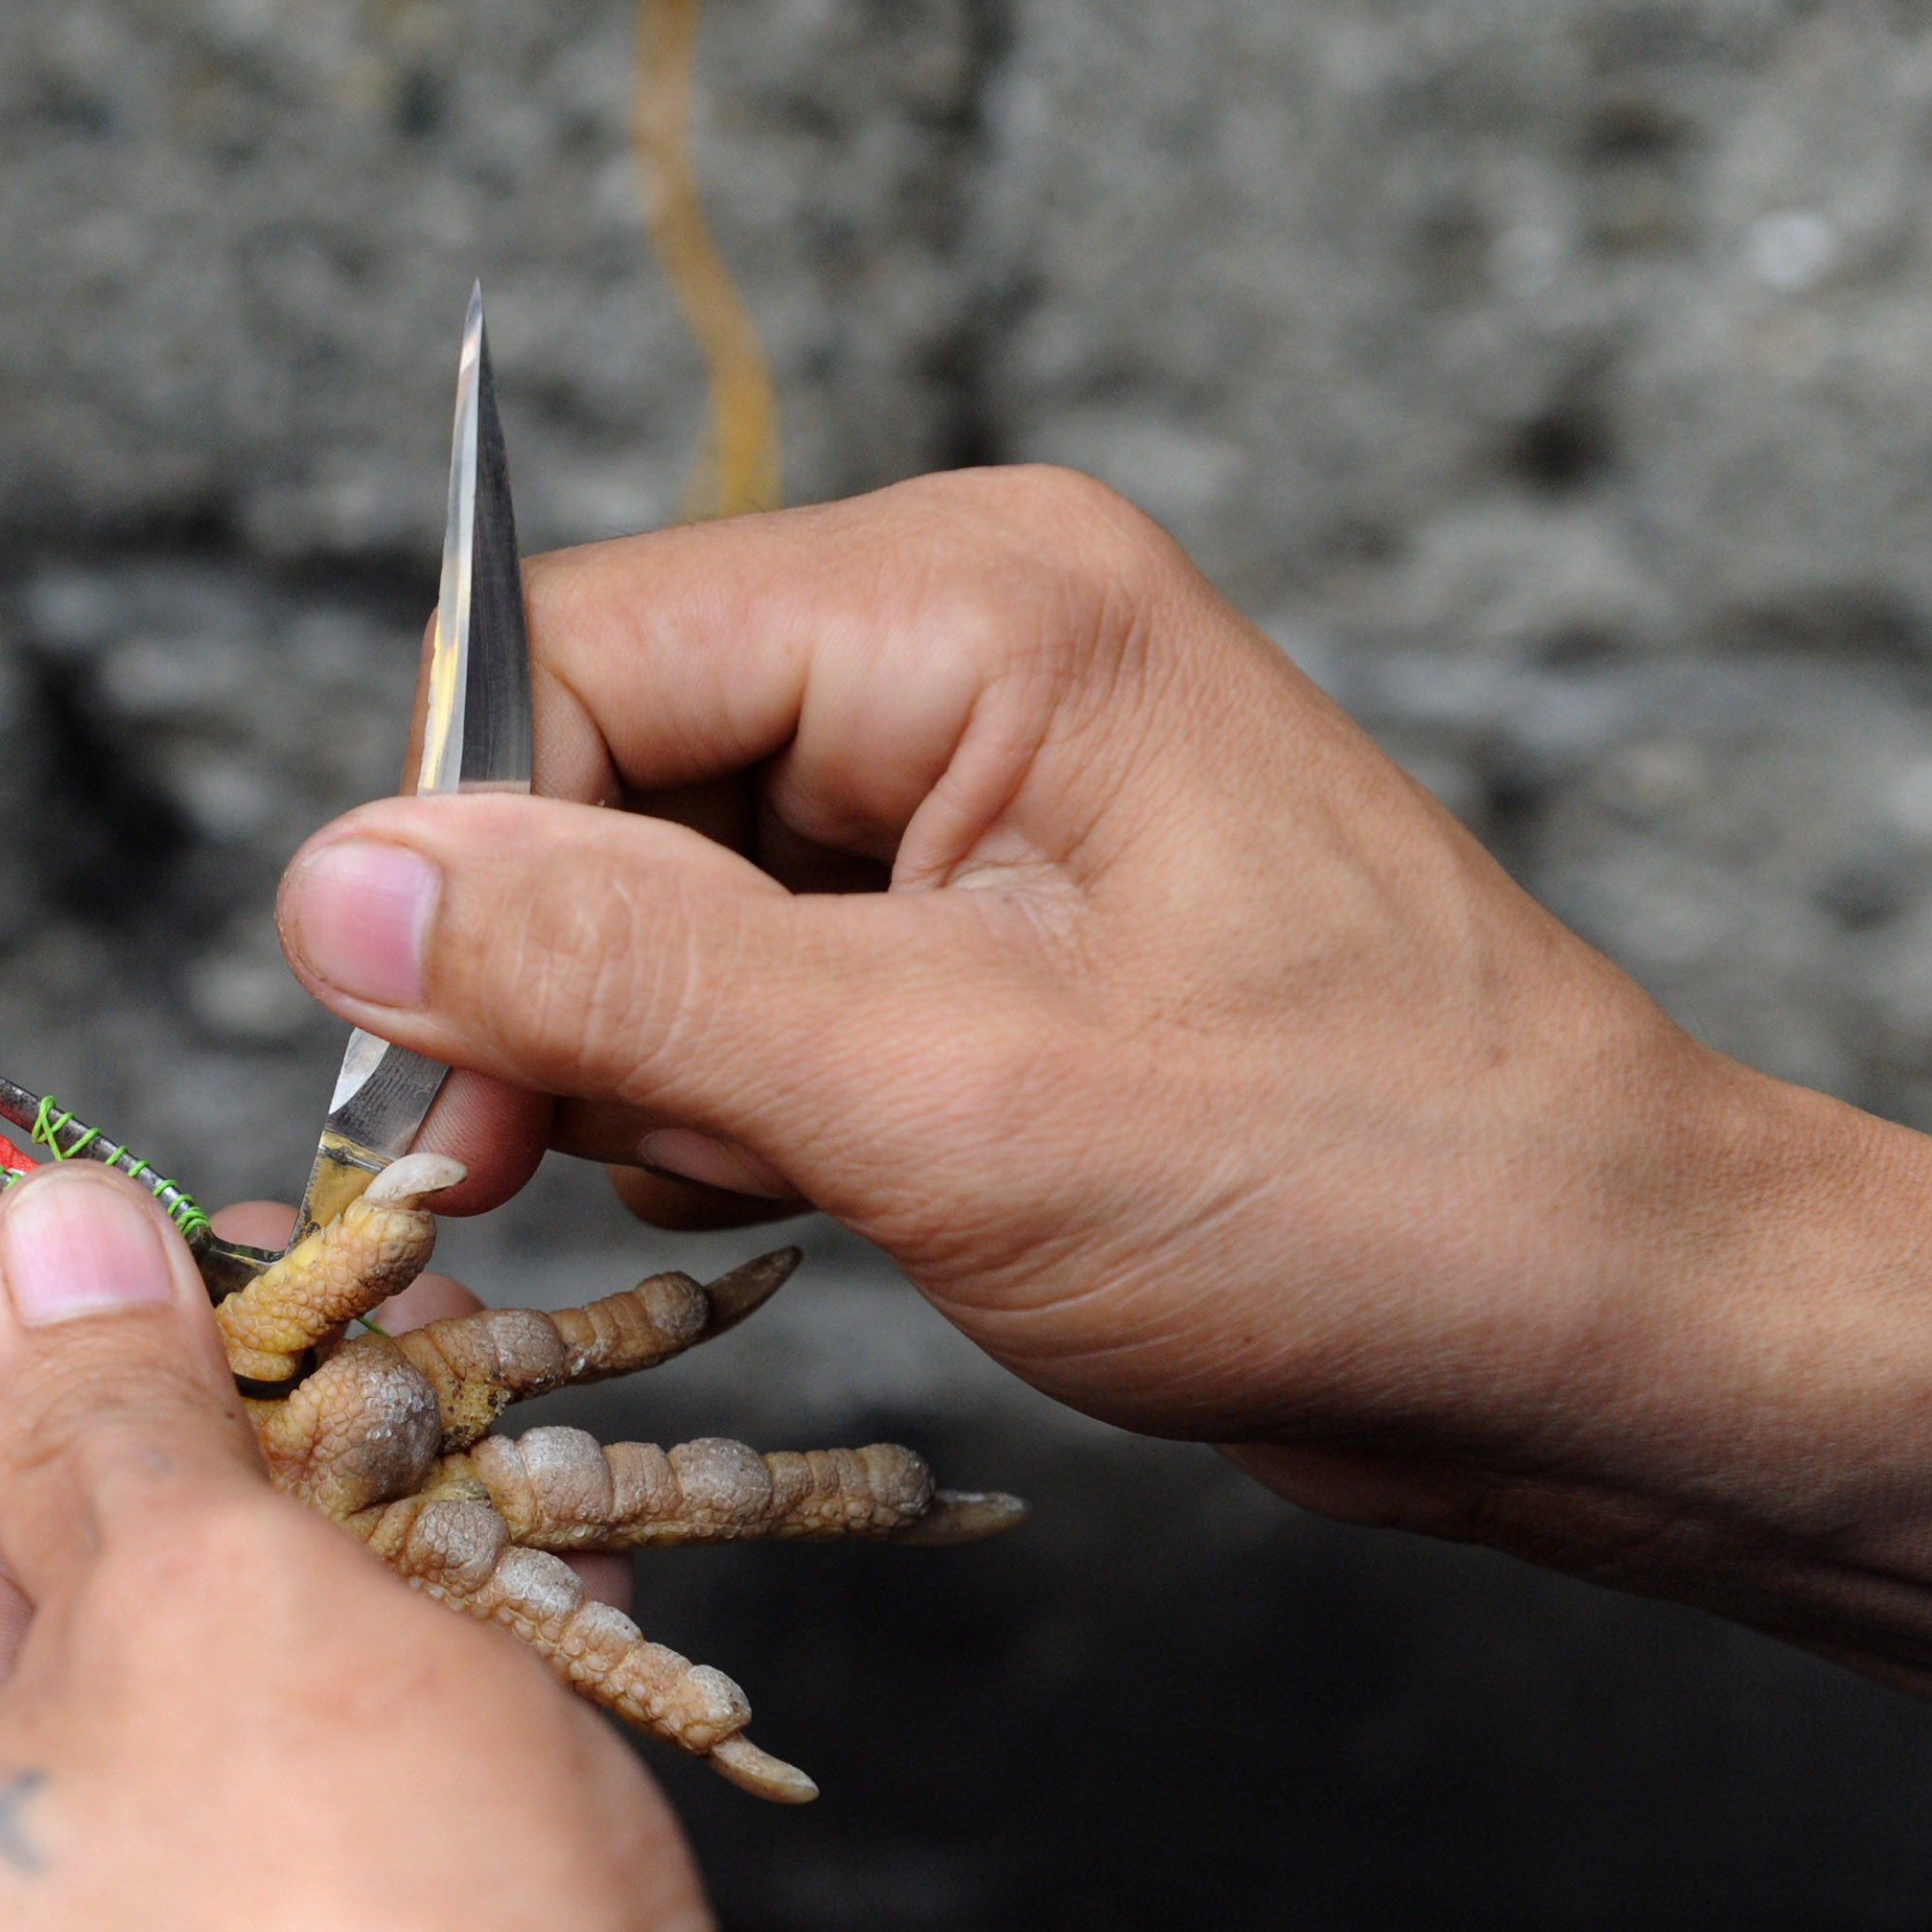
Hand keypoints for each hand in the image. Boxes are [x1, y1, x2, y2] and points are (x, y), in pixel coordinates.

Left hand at [0, 1167, 938, 1931]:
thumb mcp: (214, 1599)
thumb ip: (107, 1400)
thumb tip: (43, 1242)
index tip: (39, 1184)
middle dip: (130, 1440)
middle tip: (276, 1290)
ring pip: (106, 1746)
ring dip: (252, 1576)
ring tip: (403, 1429)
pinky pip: (207, 1877)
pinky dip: (310, 1741)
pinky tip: (451, 1629)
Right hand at [280, 469, 1931, 1831]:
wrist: (1594, 1328)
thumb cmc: (1356, 1192)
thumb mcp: (938, 1096)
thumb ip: (616, 977)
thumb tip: (337, 887)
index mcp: (978, 603)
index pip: (571, 658)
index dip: (465, 873)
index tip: (436, 1099)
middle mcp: (967, 646)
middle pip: (597, 772)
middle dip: (575, 991)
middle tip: (632, 1159)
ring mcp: (976, 783)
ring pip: (651, 894)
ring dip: (664, 1067)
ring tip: (823, 1178)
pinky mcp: (978, 915)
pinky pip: (745, 974)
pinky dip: (740, 1101)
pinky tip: (845, 1187)